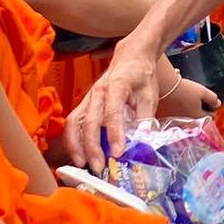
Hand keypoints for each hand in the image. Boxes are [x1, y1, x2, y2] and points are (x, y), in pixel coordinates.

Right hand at [63, 40, 165, 164]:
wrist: (130, 57)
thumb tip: (143, 140)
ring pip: (75, 122)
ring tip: (81, 163)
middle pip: (89, 121)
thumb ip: (146, 117)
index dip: (114, 134)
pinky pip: (73, 122)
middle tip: (98, 166)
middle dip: (91, 146)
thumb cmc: (140, 75)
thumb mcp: (150, 94)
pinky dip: (72, 139)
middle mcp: (98, 92)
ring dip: (75, 144)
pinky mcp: (85, 104)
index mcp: (116, 86)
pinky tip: (78, 154)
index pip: (112, 113)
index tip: (118, 152)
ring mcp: (88, 98)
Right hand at [156, 75, 220, 118]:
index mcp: (197, 117)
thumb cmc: (183, 89)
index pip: (209, 117)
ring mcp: (175, 121)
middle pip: (197, 118)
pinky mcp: (165, 118)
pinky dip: (176, 110)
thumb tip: (217, 104)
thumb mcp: (202, 91)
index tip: (210, 104)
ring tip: (186, 98)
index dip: (211, 109)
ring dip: (187, 110)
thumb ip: (212, 99)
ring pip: (185, 117)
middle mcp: (187, 123)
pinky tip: (175, 101)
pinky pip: (174, 115)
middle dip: (199, 111)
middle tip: (198, 100)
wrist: (163, 87)